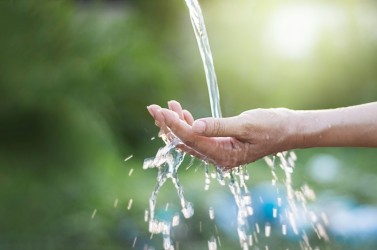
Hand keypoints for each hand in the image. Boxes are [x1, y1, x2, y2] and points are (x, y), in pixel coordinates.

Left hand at [147, 101, 295, 169]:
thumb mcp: (246, 124)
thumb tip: (193, 126)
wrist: (288, 129)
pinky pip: (198, 137)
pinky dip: (188, 124)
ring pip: (189, 140)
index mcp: (224, 156)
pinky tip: (182, 112)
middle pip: (185, 143)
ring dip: (177, 124)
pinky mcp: (221, 145)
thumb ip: (219, 126)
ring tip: (166, 106)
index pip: (191, 140)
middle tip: (153, 108)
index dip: (174, 125)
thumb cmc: (272, 126)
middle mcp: (218, 157)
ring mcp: (219, 152)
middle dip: (168, 125)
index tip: (159, 110)